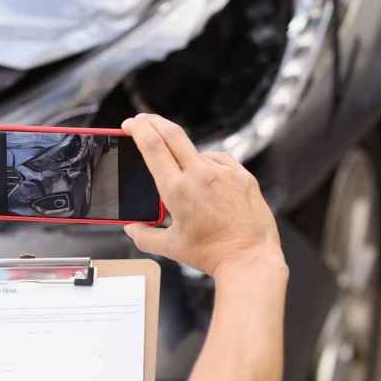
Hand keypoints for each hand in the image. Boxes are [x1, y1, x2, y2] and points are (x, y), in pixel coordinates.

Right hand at [121, 113, 284, 277]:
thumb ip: (144, 236)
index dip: (138, 129)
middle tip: (143, 120)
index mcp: (177, 190)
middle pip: (171, 133)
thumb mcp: (170, 247)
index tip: (131, 124)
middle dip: (153, 121)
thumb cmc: (211, 254)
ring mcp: (224, 172)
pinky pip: (220, 161)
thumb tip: (131, 228)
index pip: (153, 146)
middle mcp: (200, 174)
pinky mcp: (243, 175)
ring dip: (184, 157)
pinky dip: (208, 166)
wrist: (249, 259)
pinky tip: (207, 180)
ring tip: (187, 181)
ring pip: (197, 151)